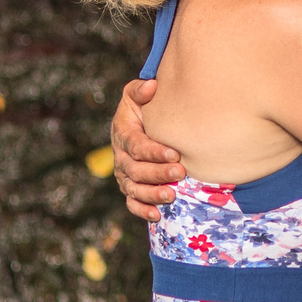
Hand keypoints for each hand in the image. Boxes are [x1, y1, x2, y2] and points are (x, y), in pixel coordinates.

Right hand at [110, 78, 184, 222]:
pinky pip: (132, 203)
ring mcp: (125, 175)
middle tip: (180, 172)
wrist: (139, 125)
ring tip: (171, 195)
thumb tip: (152, 86)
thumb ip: (141, 90)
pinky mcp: (130, 189)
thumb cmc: (143, 108)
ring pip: (134, 189)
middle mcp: (121, 157)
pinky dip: (143, 210)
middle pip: (135, 170)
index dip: (154, 152)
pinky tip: (158, 215)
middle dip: (158, 173)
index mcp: (123, 134)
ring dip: (152, 194)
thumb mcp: (137, 95)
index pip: (136, 146)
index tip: (175, 154)